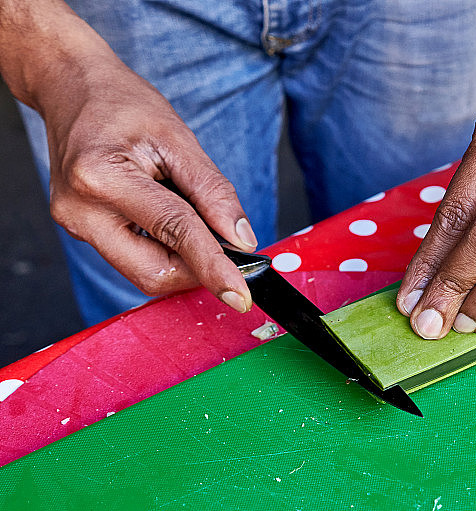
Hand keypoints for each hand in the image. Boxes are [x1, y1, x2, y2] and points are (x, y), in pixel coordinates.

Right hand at [41, 62, 256, 310]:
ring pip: (143, 272)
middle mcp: (80, 210)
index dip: (213, 266)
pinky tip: (173, 224)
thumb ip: (213, 192)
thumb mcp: (179, 139)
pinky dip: (164, 251)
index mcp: (102, 177)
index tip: (241, 293)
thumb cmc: (123, 106)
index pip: (173, 233)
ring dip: (182, 261)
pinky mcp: (81, 231)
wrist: (72, 90)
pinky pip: (132, 259)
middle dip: (197, 271)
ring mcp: (76, 225)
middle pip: (152, 272)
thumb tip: (241, 240)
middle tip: (231, 255)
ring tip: (195, 222)